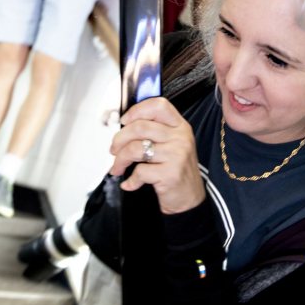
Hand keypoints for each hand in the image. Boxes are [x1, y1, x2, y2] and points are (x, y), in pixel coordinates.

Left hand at [109, 97, 204, 213]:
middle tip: (114, 149)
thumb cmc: (176, 169)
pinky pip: (140, 171)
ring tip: (118, 167)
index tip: (124, 121)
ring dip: (120, 160)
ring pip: (136, 149)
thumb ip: (154, 131)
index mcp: (180, 126)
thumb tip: (125, 124)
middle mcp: (180, 138)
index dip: (137, 110)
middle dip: (119, 139)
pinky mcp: (170, 174)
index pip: (158, 106)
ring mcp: (176, 155)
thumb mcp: (172, 144)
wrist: (189, 198)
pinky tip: (130, 183)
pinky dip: (130, 180)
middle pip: (140, 127)